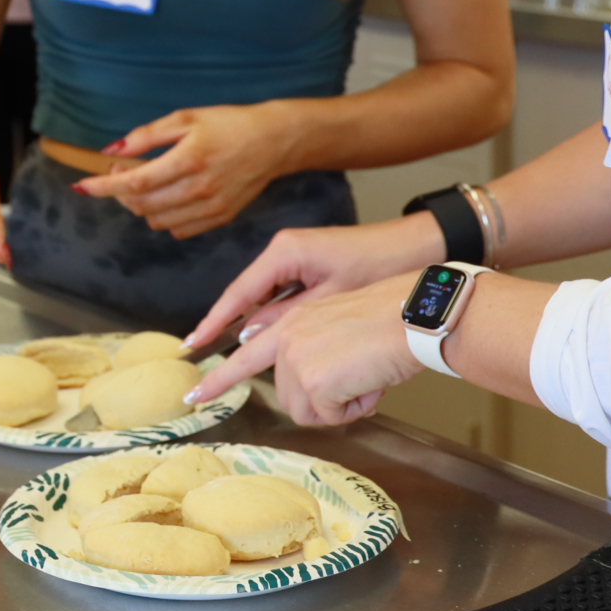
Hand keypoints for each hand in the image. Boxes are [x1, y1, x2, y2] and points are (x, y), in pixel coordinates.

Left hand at [70, 103, 296, 237]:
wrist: (273, 141)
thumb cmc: (228, 124)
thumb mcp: (185, 118)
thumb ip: (146, 136)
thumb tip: (111, 151)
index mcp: (188, 160)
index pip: (134, 183)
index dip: (103, 187)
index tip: (82, 186)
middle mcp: (199, 189)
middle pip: (141, 206)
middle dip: (120, 193)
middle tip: (122, 171)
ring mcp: (210, 207)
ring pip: (157, 221)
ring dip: (141, 206)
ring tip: (147, 183)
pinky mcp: (220, 218)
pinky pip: (178, 230)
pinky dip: (164, 217)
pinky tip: (169, 196)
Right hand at [184, 213, 443, 352]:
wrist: (418, 249)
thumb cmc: (379, 267)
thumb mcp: (331, 299)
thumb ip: (287, 317)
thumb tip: (249, 336)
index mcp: (284, 253)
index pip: (239, 293)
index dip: (214, 321)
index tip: (192, 345)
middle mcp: (283, 253)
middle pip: (246, 297)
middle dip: (226, 328)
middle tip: (201, 357)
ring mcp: (296, 260)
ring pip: (264, 301)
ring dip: (256, 329)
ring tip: (233, 361)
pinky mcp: (311, 269)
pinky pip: (282, 299)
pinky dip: (276, 321)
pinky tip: (272, 345)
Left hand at [192, 273, 424, 424]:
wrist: (413, 317)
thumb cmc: (393, 324)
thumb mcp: (340, 332)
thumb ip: (315, 355)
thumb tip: (316, 391)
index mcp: (292, 323)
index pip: (245, 354)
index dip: (218, 379)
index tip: (193, 394)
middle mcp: (286, 337)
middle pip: (289, 397)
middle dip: (324, 401)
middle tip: (358, 379)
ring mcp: (295, 358)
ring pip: (308, 411)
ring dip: (341, 405)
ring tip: (365, 376)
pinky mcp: (312, 379)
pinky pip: (330, 417)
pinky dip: (354, 409)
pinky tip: (369, 382)